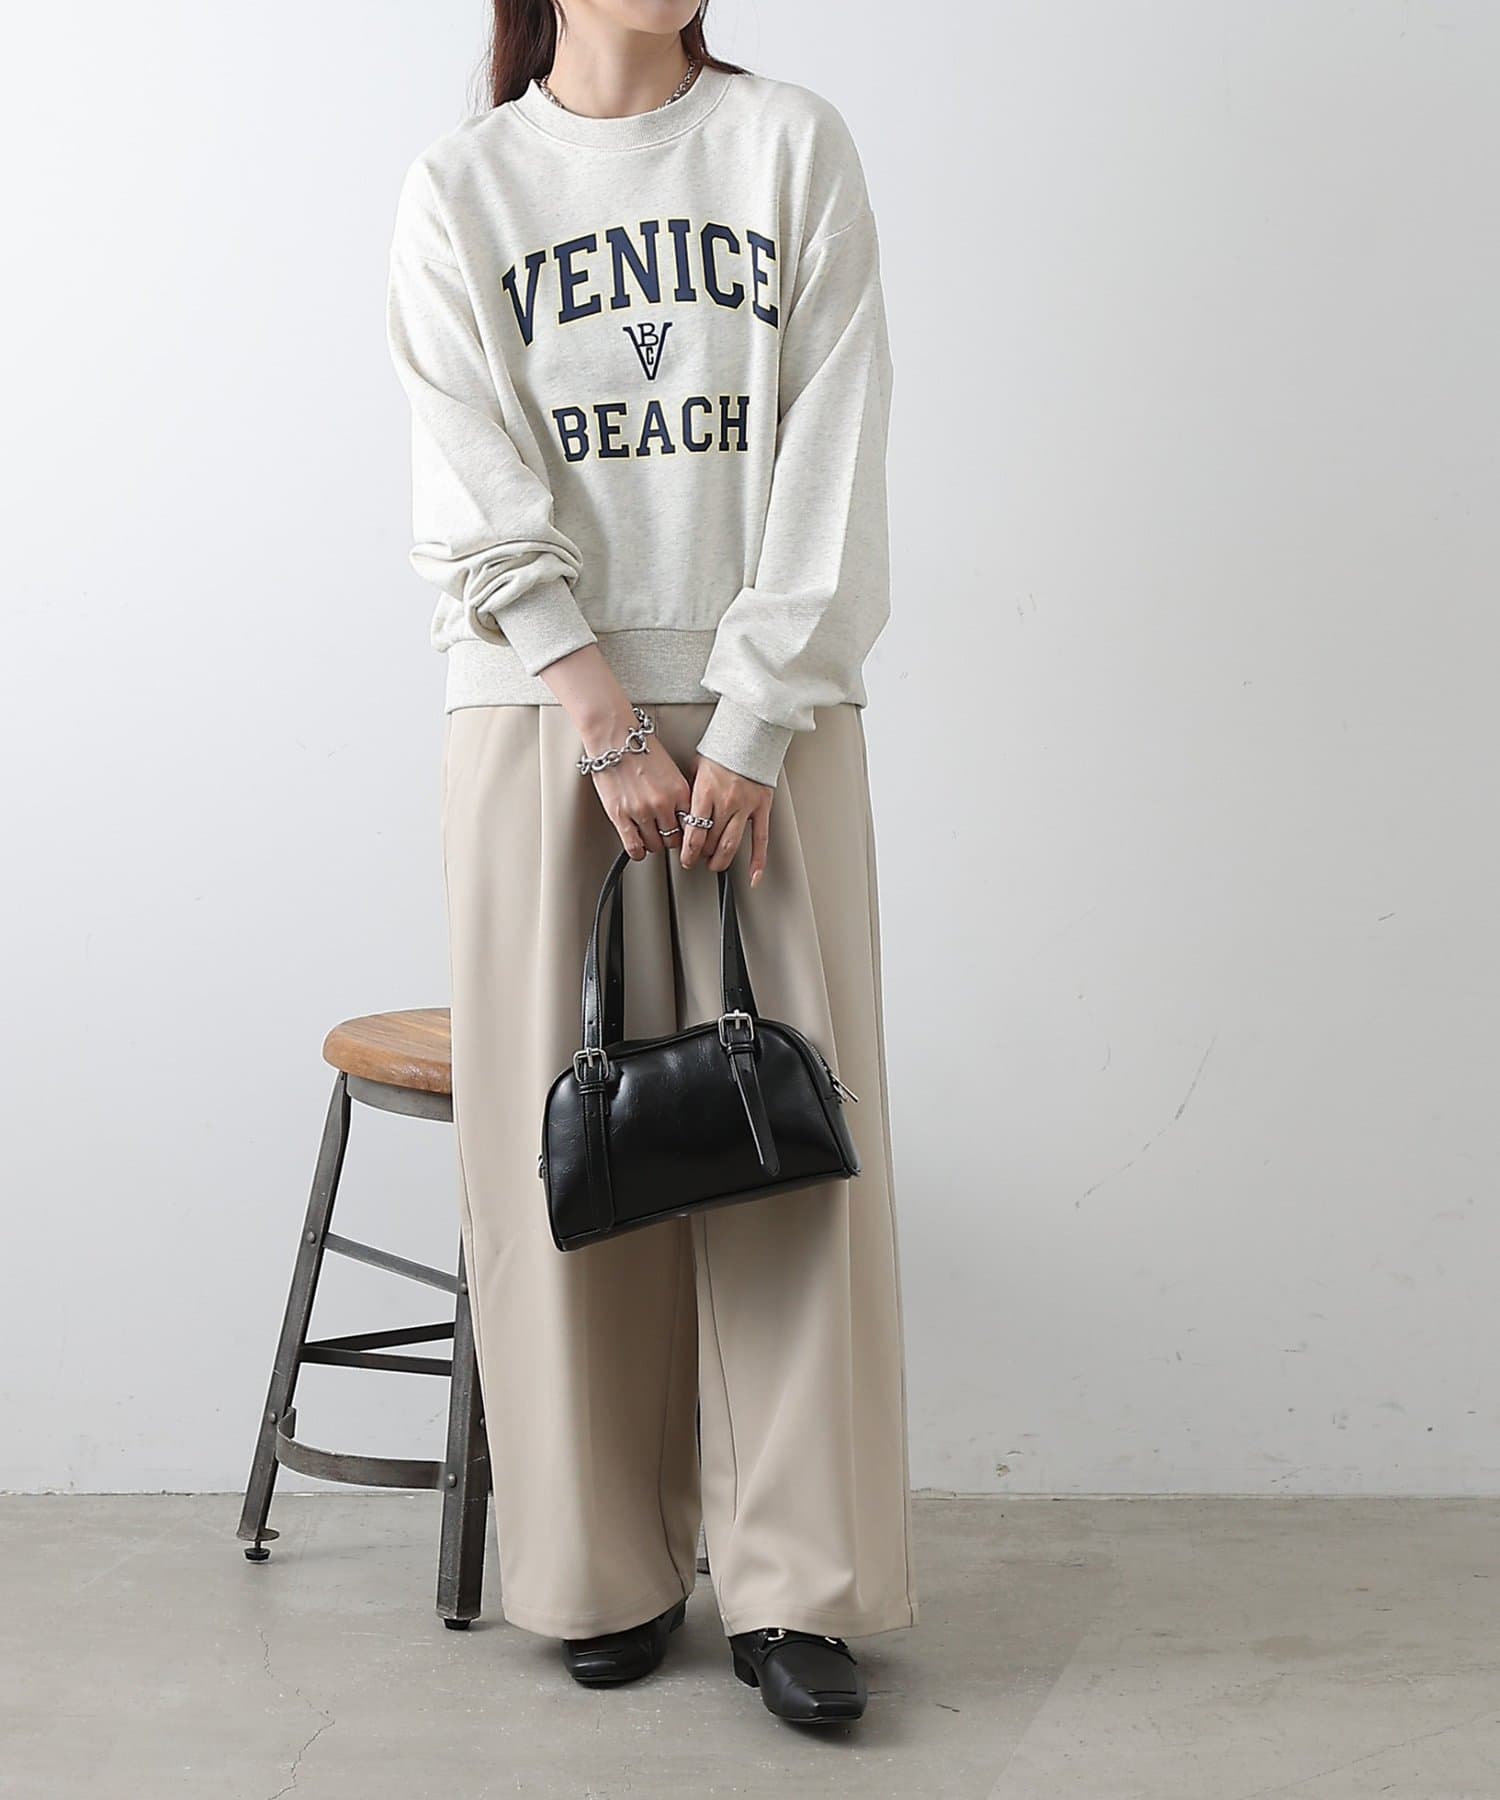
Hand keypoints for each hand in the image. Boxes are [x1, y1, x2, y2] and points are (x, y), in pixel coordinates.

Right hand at [585, 721, 693, 861]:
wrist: (613, 736)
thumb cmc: (638, 747)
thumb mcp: (669, 770)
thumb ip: (676, 793)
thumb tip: (680, 814)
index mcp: (679, 791)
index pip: (692, 825)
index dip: (687, 833)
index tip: (683, 835)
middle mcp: (663, 803)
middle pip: (673, 839)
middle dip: (669, 839)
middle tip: (663, 834)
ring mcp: (641, 811)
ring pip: (654, 846)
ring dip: (652, 844)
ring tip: (648, 835)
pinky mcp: (620, 816)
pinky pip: (634, 847)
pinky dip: (638, 851)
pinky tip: (637, 845)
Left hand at [679, 755, 773, 886]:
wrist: (750, 733)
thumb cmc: (723, 749)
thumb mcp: (696, 768)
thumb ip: (691, 793)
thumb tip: (682, 814)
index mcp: (706, 792)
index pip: (694, 832)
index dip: (688, 851)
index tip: (685, 858)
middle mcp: (725, 801)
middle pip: (711, 840)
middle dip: (703, 854)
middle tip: (698, 859)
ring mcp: (745, 806)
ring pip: (731, 844)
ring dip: (721, 859)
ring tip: (715, 865)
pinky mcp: (762, 807)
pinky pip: (761, 839)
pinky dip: (757, 860)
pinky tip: (753, 875)